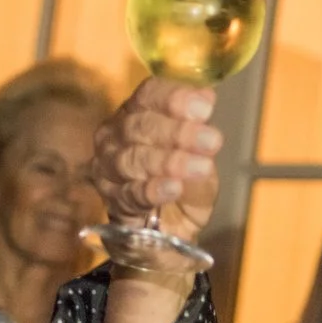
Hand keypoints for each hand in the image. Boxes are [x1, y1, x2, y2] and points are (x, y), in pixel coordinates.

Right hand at [92, 79, 221, 249]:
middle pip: (142, 126)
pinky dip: (153, 190)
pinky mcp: (112, 200)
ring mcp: (109, 168)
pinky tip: (174, 188)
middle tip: (212, 141)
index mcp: (138, 112)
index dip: (175, 98)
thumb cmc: (185, 182)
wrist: (171, 227)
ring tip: (200, 168)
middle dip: (179, 133)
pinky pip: (130, 193)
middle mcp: (116, 134)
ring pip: (133, 159)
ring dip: (169, 162)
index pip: (150, 95)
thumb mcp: (201, 155)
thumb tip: (206, 97)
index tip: (205, 108)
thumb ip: (200, 128)